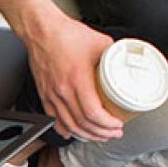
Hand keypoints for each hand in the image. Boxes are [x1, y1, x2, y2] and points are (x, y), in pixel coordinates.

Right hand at [24, 15, 122, 140]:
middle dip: (101, 133)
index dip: (107, 124)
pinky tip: (74, 132)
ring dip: (86, 135)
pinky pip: (54, 119)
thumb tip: (126, 61)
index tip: (117, 125)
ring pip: (69, 125)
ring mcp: (52, 94)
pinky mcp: (44, 94)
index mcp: (77, 79)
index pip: (93, 113)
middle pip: (82, 124)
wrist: (41, 30)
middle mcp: (62, 90)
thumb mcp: (99, 42)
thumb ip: (114, 54)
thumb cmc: (64, 34)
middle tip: (113, 133)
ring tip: (98, 135)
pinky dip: (66, 129)